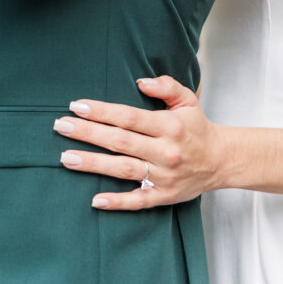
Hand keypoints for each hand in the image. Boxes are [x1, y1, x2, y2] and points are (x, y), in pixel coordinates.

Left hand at [54, 76, 224, 209]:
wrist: (221, 160)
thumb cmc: (196, 126)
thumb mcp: (187, 99)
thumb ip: (166, 86)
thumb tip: (140, 81)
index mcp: (168, 125)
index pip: (128, 117)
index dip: (101, 111)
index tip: (77, 106)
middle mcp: (165, 151)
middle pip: (120, 142)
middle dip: (88, 134)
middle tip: (61, 126)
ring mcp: (164, 176)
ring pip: (123, 170)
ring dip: (92, 164)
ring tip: (65, 158)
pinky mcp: (164, 196)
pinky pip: (138, 201)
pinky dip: (118, 202)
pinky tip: (95, 200)